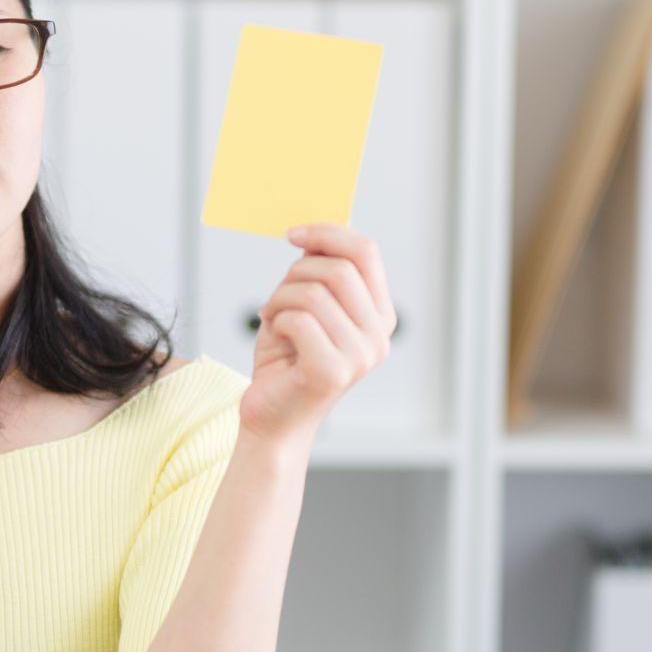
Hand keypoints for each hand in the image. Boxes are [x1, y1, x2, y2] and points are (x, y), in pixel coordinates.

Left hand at [237, 222, 397, 450]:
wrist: (271, 419)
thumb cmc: (286, 361)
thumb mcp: (304, 306)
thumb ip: (317, 272)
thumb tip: (316, 231)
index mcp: (379, 316)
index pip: (367, 253)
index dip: (328, 233)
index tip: (293, 233)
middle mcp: (378, 337)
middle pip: (339, 268)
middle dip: (296, 272)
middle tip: (277, 296)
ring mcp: (360, 358)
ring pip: (314, 292)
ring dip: (280, 298)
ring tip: (273, 318)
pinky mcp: (332, 373)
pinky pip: (299, 320)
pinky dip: (276, 320)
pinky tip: (274, 338)